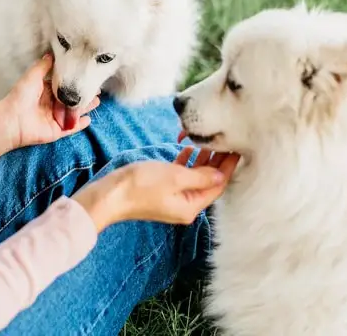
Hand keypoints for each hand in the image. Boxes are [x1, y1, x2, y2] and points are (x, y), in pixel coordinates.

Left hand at [0, 55, 98, 165]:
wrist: (12, 119)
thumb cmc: (20, 96)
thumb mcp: (32, 75)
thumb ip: (44, 66)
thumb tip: (52, 54)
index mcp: (45, 92)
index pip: (63, 88)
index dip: (74, 84)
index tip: (86, 78)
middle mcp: (50, 106)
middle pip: (70, 101)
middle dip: (83, 96)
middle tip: (96, 91)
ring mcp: (54, 119)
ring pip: (73, 114)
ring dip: (84, 108)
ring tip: (96, 102)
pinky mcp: (55, 131)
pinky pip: (70, 128)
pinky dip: (79, 125)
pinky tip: (88, 120)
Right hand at [72, 148, 240, 231]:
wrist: (110, 195)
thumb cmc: (140, 186)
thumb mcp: (175, 177)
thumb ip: (201, 176)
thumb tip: (221, 174)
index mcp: (191, 207)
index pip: (218, 185)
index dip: (228, 166)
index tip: (237, 147)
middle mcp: (185, 206)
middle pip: (208, 182)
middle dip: (217, 161)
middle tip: (226, 139)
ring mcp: (173, 199)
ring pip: (195, 178)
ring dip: (202, 160)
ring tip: (210, 140)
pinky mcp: (162, 191)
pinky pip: (180, 177)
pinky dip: (187, 164)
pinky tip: (188, 149)